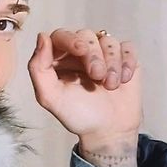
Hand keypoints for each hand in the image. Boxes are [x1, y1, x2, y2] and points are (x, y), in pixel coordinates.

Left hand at [27, 28, 142, 152]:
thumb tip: (42, 36)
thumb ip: (38, 69)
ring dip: (112, 62)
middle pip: (86, 35)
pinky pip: (127, 47)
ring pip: (108, 40)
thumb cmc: (77, 115)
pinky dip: (127, 61)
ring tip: (111, 85)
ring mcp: (102, 54)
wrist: (108, 130)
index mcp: (58, 60)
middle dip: (93, 55)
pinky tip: (124, 79)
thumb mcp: (50, 97)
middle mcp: (79, 54)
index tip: (81, 50)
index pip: (60, 36)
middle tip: (97, 76)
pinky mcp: (123, 58)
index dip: (70, 39)